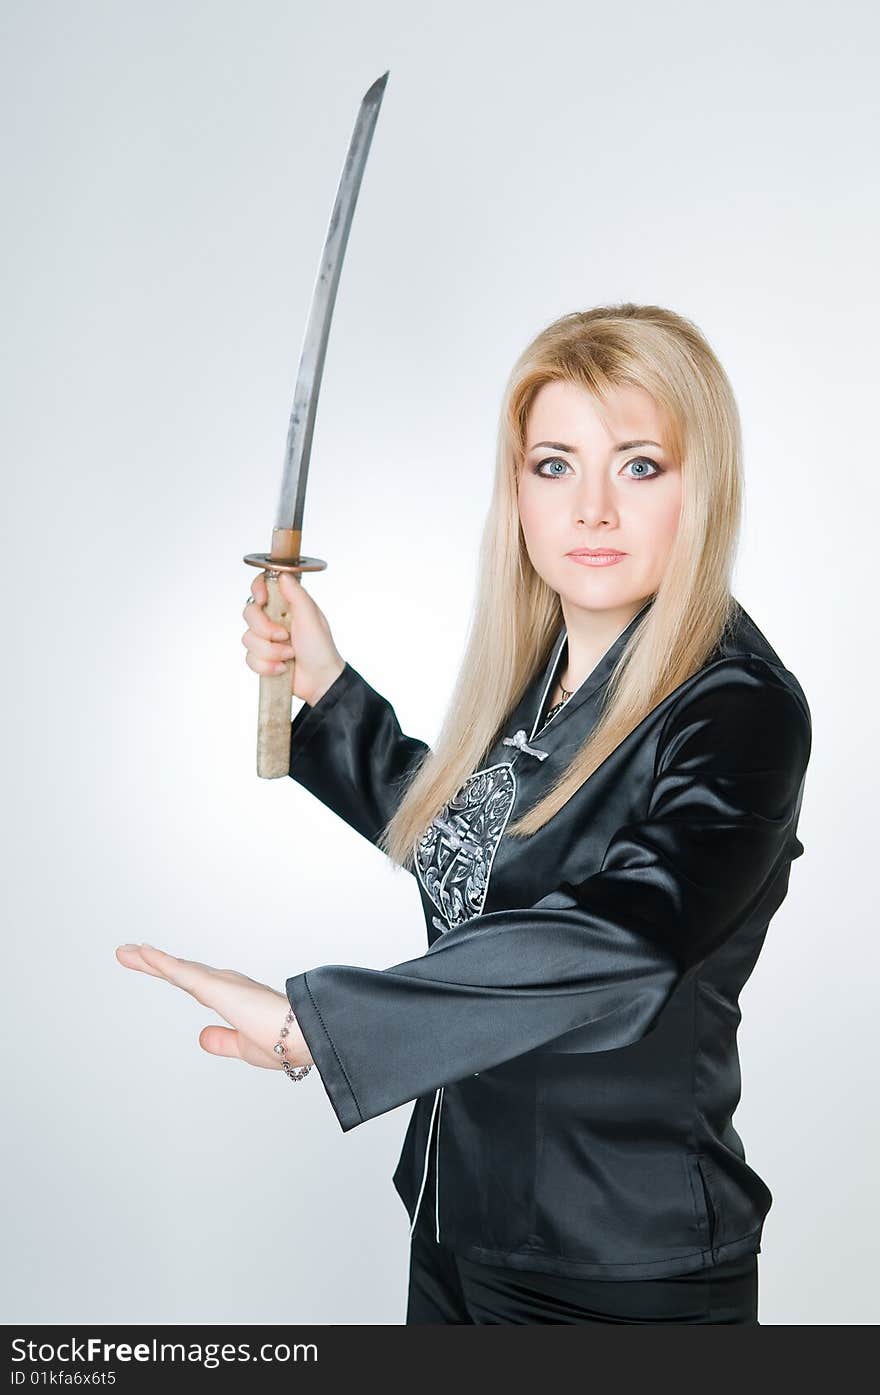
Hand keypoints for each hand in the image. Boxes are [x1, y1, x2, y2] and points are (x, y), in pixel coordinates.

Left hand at [114, 943, 312, 1072]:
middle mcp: (228, 985)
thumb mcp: (245, 1048)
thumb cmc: (288, 1043)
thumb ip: (222, 1041)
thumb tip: (201, 1037)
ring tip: (126, 951)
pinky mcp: (216, 987)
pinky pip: (181, 972)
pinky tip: (143, 953)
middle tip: (130, 952)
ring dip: (151, 960)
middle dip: (156, 963)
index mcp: (235, 999)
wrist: (307, 1036)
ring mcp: (221, 984)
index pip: (196, 985)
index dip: (175, 974)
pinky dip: (160, 961)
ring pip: (178, 969)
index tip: (154, 966)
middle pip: (183, 971)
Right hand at [242, 571, 345, 706]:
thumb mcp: (311, 617)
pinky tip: (282, 668)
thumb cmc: (320, 648)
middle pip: (248, 613)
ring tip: (289, 655)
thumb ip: (297, 595)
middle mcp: (272, 619)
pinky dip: (267, 666)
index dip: (257, 590)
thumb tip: (283, 574)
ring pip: (248, 639)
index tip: (263, 600)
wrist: (320, 680)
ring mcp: (265, 639)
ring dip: (270, 651)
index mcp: (285, 605)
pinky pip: (250, 659)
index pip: (261, 587)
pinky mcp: (261, 658)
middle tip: (284, 636)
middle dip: (264, 629)